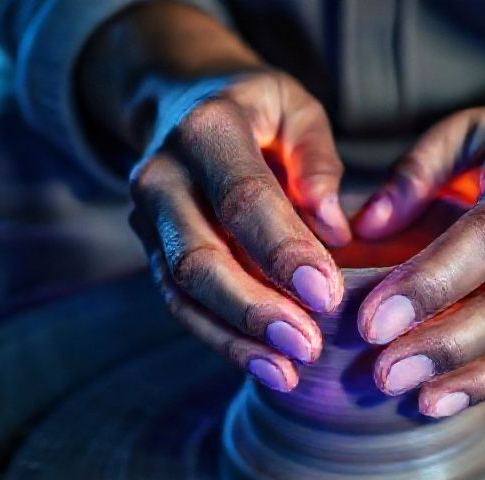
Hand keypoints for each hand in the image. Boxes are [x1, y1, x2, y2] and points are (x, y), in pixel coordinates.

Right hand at [80, 5, 350, 391]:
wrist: (181, 102)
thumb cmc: (256, 108)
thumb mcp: (295, 108)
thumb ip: (316, 161)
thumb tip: (336, 229)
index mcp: (207, 130)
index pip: (244, 200)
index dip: (284, 251)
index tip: (327, 293)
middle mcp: (163, 174)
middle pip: (199, 257)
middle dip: (254, 309)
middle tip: (308, 346)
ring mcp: (148, 217)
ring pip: (182, 291)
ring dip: (235, 338)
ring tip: (288, 371)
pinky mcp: (151, 250)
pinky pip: (179, 304)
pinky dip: (220, 340)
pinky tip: (266, 366)